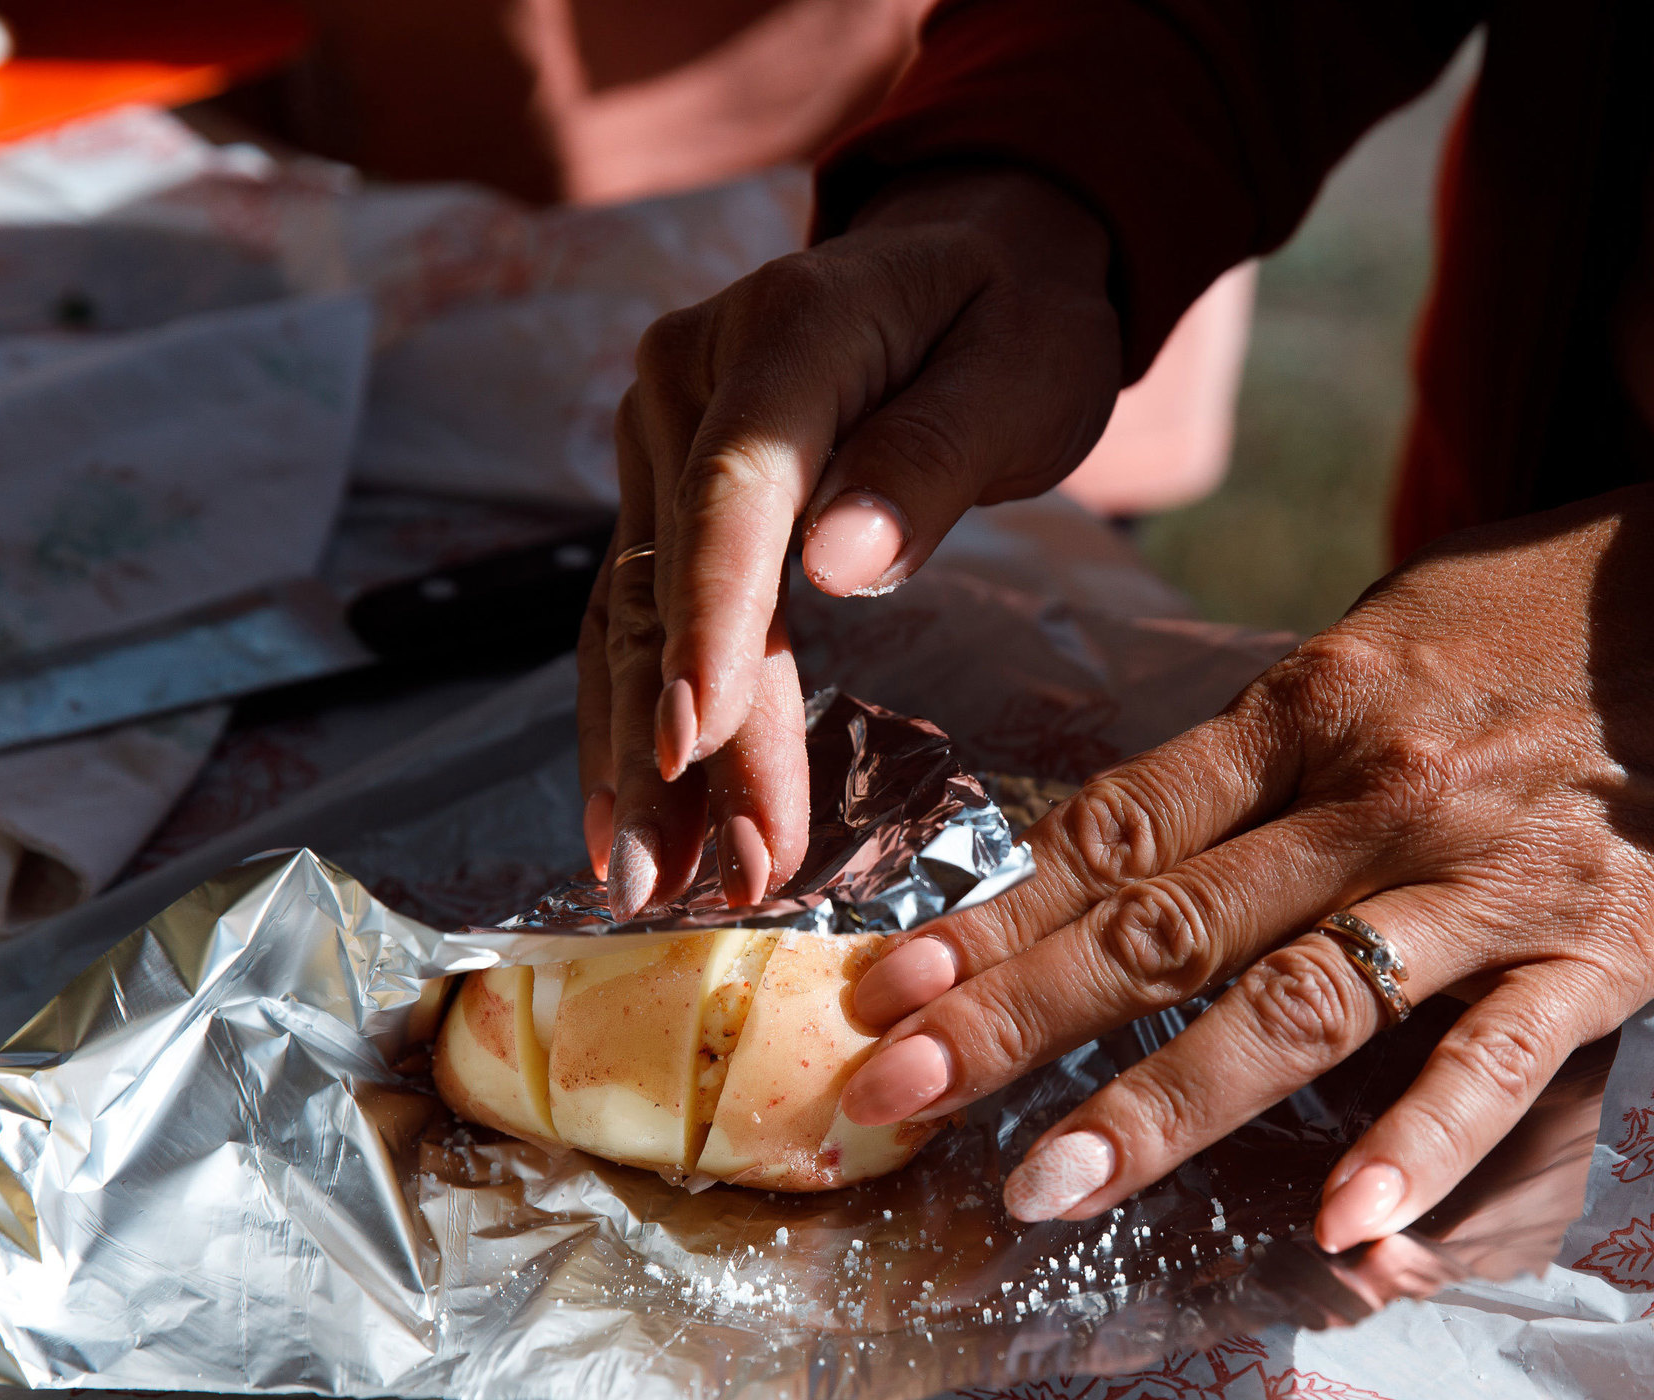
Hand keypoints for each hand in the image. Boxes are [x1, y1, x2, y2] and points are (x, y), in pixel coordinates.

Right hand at [578, 169, 1123, 914]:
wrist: (975, 260)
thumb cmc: (1016, 320)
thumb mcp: (1022, 373)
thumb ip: (932, 459)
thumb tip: (836, 563)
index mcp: (789, 333)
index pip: (734, 494)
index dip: (707, 625)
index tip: (691, 744)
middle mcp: (690, 377)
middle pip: (669, 578)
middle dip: (682, 742)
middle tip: (693, 882)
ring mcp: (662, 433)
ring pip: (631, 614)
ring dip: (638, 757)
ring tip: (643, 886)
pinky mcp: (662, 488)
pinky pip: (638, 616)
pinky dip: (637, 721)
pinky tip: (634, 824)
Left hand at [832, 477, 1653, 1250]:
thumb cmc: (1550, 610)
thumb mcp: (1383, 634)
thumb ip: (1266, 744)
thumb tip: (1133, 839)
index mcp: (1310, 705)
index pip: (1117, 827)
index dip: (995, 914)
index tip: (888, 986)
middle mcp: (1374, 794)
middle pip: (1164, 926)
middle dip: (1012, 1020)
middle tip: (885, 1101)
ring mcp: (1484, 878)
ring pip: (1294, 1003)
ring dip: (1160, 1107)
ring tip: (1044, 1190)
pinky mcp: (1600, 947)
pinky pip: (1495, 1059)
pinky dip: (1419, 1147)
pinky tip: (1346, 1234)